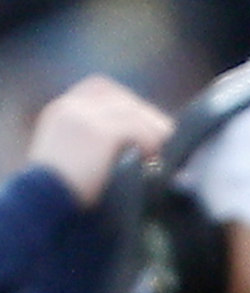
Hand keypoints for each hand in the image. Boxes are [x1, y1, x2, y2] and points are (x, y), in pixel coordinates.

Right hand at [29, 76, 171, 206]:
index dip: (130, 104)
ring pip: (135, 114)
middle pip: (123, 99)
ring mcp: (85, 116)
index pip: (103, 89)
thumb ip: (95, 138)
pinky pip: (138, 130)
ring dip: (153, 133)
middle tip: (166, 139)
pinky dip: (151, 144)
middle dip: (148, 118)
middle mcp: (72, 105)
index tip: (146, 124)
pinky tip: (152, 160)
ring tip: (160, 154)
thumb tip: (139, 138)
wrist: (41, 203)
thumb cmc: (61, 188)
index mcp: (62, 109)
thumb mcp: (71, 153)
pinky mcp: (100, 132)